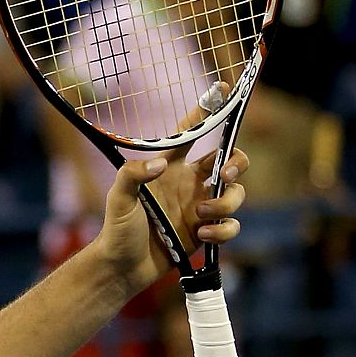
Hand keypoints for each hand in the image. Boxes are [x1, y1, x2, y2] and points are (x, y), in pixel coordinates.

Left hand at [93, 104, 248, 294]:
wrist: (122, 267)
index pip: (192, 133)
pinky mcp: (206, 231)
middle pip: (231, 159)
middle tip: (227, 171)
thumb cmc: (116, 229)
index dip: (206, 111)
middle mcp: (190, 183)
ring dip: (226, 203)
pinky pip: (231, 225)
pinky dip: (222, 230)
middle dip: (238, 161)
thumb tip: (160, 165)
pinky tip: (200, 236)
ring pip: (236, 193)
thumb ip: (132, 175)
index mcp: (170, 168)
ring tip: (199, 218)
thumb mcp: (118, 198)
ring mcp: (200, 206)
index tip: (220, 89)